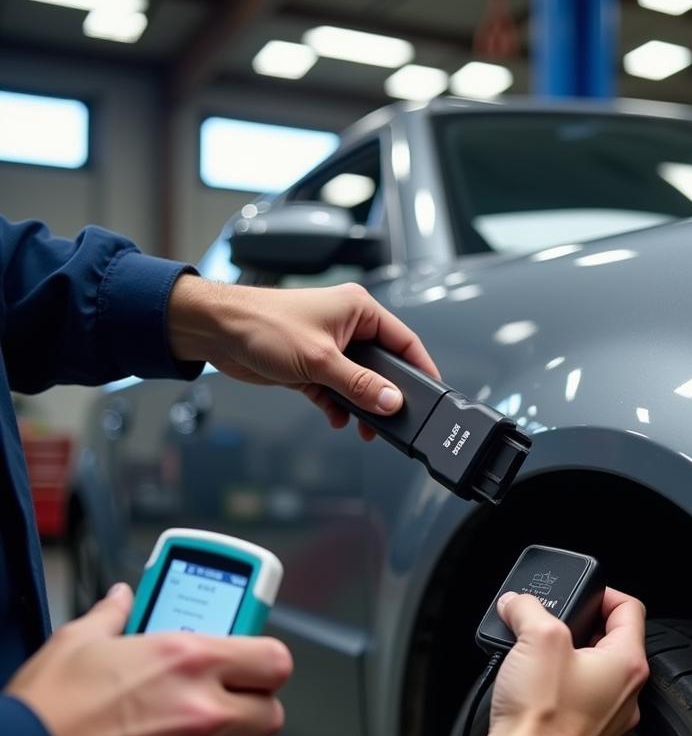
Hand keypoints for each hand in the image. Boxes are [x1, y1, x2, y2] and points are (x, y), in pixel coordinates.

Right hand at [5, 584, 291, 735]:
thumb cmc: (45, 711)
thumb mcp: (77, 644)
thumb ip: (113, 616)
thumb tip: (123, 599)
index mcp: (190, 660)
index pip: (275, 661)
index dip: (266, 668)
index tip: (254, 672)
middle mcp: (203, 712)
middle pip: (270, 715)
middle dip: (248, 714)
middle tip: (216, 712)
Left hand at [167, 276, 439, 438]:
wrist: (216, 330)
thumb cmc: (262, 324)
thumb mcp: (320, 359)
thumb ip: (360, 384)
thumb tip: (391, 401)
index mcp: (358, 310)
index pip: (404, 341)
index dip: (420, 367)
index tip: (432, 393)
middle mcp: (347, 325)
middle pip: (382, 365)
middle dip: (385, 394)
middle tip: (394, 418)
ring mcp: (329, 345)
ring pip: (359, 381)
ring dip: (360, 404)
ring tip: (365, 426)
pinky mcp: (311, 364)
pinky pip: (336, 390)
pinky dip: (337, 405)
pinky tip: (336, 418)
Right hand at [462, 589, 648, 735]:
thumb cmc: (540, 719)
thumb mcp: (535, 638)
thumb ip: (528, 609)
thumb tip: (518, 602)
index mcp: (627, 665)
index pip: (630, 609)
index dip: (603, 593)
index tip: (578, 594)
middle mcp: (627, 697)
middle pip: (611, 643)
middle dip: (578, 628)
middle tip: (548, 626)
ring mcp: (609, 724)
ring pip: (594, 676)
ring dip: (566, 661)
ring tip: (535, 657)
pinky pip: (579, 706)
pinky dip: (558, 693)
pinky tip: (531, 692)